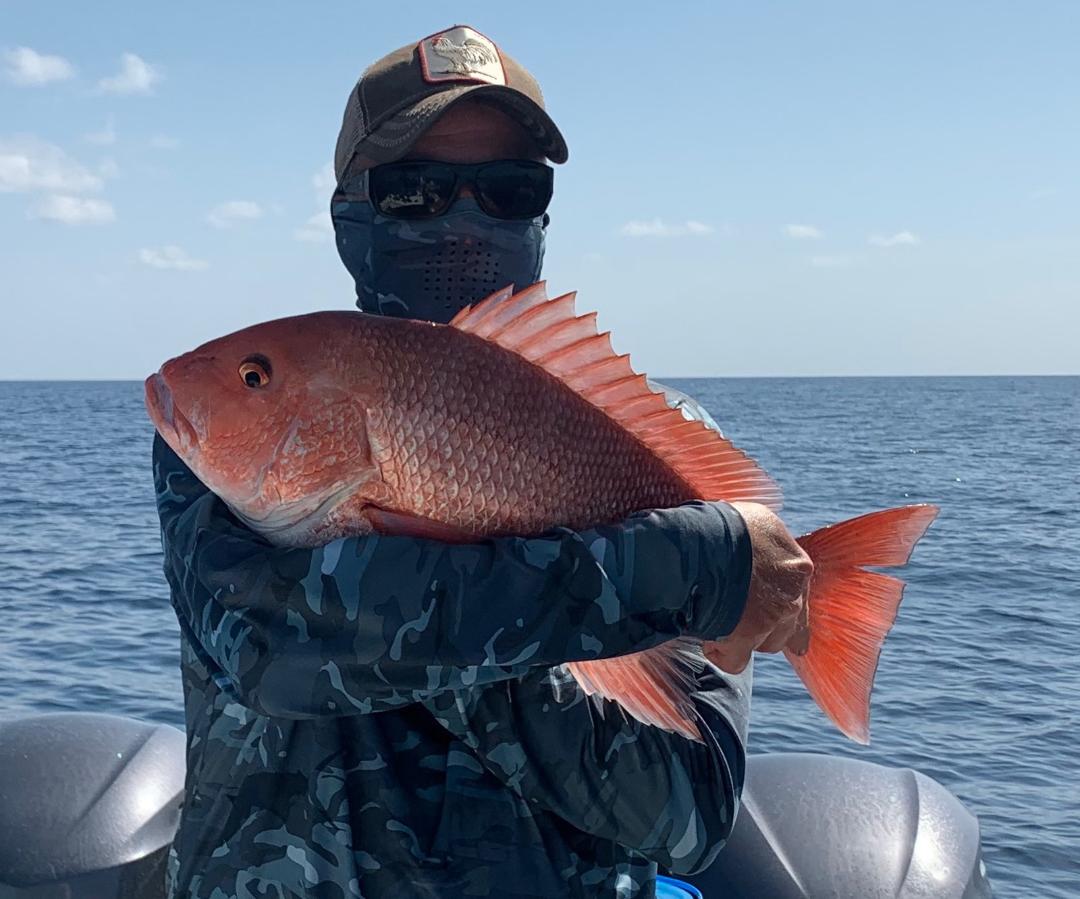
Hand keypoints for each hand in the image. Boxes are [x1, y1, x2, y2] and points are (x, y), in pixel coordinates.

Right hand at [704, 502, 812, 673]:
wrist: (697, 539)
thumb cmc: (718, 523)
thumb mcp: (754, 521)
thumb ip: (764, 545)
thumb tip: (757, 553)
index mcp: (796, 563)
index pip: (799, 593)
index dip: (779, 601)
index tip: (769, 608)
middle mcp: (791, 590)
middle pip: (787, 622)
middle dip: (764, 622)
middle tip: (734, 611)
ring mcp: (772, 616)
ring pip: (766, 643)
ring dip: (745, 638)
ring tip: (716, 618)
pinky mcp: (747, 638)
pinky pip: (735, 661)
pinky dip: (720, 654)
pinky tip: (706, 638)